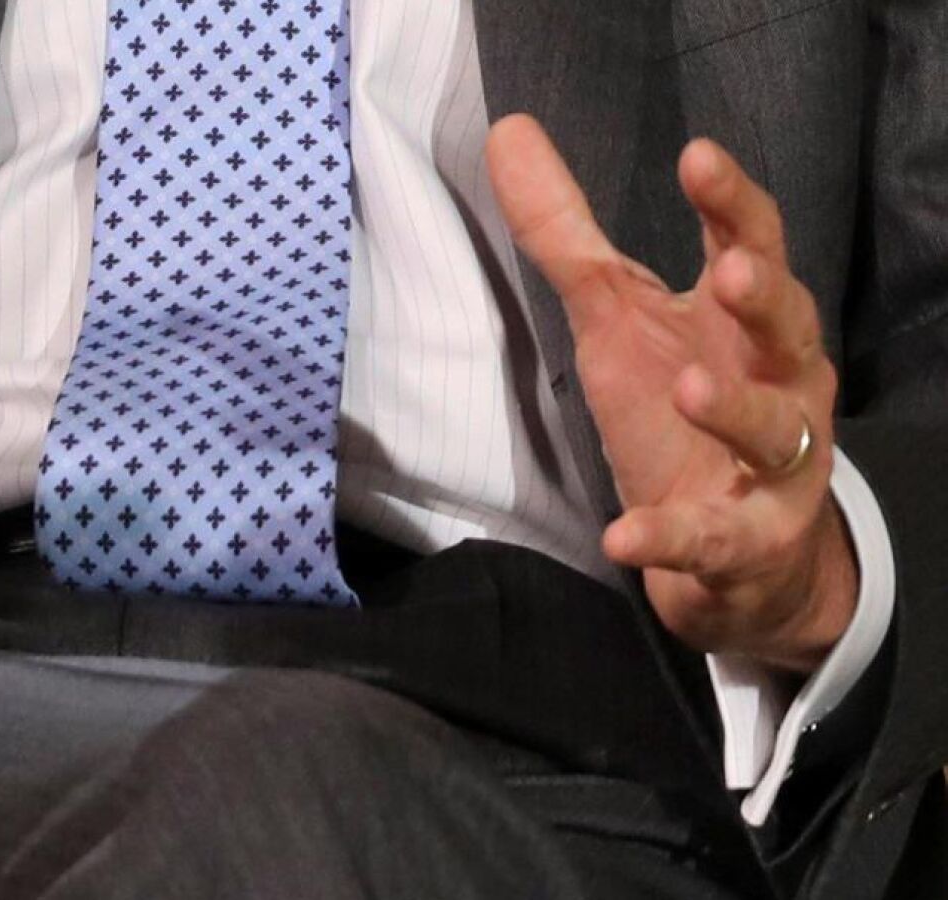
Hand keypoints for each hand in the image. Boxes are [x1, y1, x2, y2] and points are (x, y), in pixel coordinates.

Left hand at [486, 115, 855, 671]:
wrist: (730, 547)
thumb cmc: (675, 405)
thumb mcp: (613, 317)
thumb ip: (566, 234)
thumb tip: (507, 133)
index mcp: (740, 319)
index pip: (750, 243)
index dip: (731, 201)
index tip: (697, 156)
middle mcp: (778, 379)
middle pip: (789, 327)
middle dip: (766, 298)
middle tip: (732, 273)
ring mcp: (775, 463)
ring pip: (774, 431)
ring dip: (735, 409)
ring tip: (688, 390)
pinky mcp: (749, 539)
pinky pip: (715, 538)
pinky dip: (672, 537)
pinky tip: (624, 536)